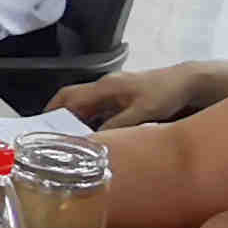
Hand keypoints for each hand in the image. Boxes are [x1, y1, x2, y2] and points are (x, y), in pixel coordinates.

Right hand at [56, 60, 227, 130]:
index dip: (51, 112)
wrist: (188, 82)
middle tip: (49, 140)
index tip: (39, 129)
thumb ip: (119, 125)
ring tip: (67, 144)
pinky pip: (99, 112)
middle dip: (59, 119)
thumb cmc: (166, 94)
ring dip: (76, 123)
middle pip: (72, 102)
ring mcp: (113, 93)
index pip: (68, 97)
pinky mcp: (123, 100)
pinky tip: (93, 139)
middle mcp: (105, 88)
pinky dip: (91, 124)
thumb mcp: (143, 112)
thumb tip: (95, 141)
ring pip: (86, 108)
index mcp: (105, 87)